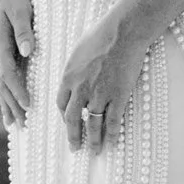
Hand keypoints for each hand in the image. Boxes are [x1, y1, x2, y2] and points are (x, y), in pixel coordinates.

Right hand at [0, 0, 34, 128]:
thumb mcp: (21, 10)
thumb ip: (23, 30)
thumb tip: (27, 51)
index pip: (8, 73)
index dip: (18, 90)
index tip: (28, 105)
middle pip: (2, 85)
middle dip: (12, 105)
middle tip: (24, 124)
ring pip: (0, 86)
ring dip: (7, 106)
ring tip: (14, 126)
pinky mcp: (3, 57)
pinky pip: (2, 81)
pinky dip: (6, 97)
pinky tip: (10, 111)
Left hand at [56, 4, 153, 153]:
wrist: (122, 32)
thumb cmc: (101, 35)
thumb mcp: (78, 50)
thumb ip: (75, 67)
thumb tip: (75, 75)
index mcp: (68, 77)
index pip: (62, 104)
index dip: (65, 116)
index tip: (70, 123)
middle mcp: (80, 89)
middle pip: (73, 120)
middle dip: (73, 137)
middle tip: (75, 148)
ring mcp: (99, 94)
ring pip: (93, 125)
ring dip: (93, 140)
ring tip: (95, 151)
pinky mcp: (117, 96)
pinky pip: (112, 121)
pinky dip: (112, 134)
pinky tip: (112, 142)